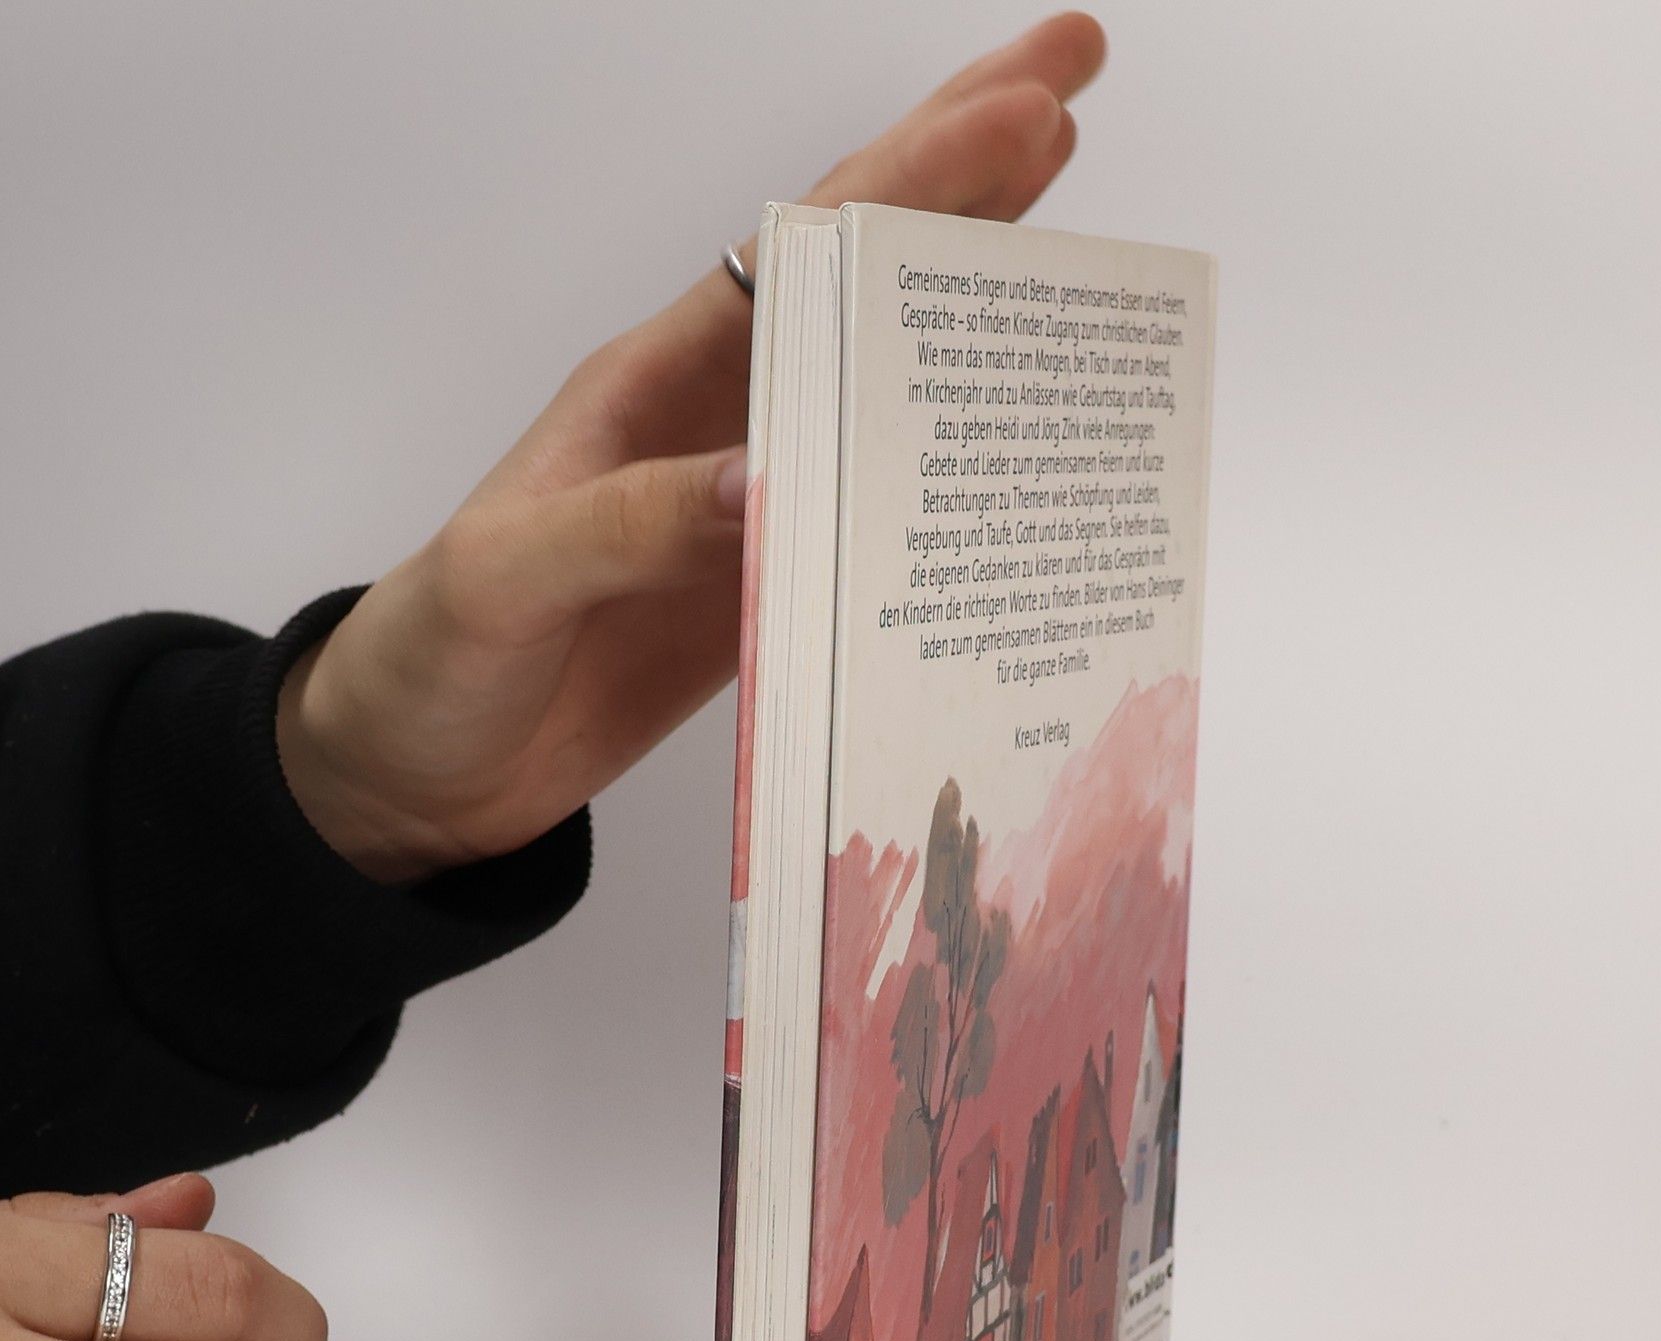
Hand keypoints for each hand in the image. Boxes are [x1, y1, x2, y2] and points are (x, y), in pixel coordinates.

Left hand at [276, 13, 1106, 881]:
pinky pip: (878, 519)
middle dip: (970, 181)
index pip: (807, 255)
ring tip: (1070, 240)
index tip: (1023, 111)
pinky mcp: (770, 588)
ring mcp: (753, 504)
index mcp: (656, 384)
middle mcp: (719, 424)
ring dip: (974, 313)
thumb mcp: (513, 575)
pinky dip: (952, 483)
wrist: (421, 768)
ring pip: (888, 387)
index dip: (916, 178)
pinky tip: (1012, 459)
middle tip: (1071, 84)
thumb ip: (632, 522)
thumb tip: (769, 479)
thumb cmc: (438, 653)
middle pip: (864, 279)